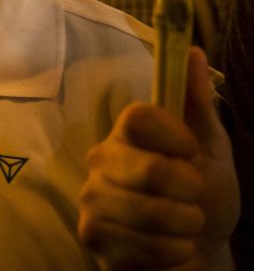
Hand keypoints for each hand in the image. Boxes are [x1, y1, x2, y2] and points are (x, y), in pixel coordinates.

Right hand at [79, 48, 238, 269]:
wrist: (198, 247)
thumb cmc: (203, 193)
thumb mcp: (210, 148)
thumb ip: (197, 104)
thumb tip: (194, 52)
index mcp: (128, 133)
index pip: (138, 116)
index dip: (172, 135)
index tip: (192, 151)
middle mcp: (101, 159)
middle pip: (148, 168)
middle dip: (189, 191)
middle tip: (194, 198)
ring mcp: (92, 197)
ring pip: (146, 211)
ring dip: (183, 225)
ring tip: (185, 226)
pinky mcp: (91, 233)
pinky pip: (138, 243)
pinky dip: (169, 251)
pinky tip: (170, 247)